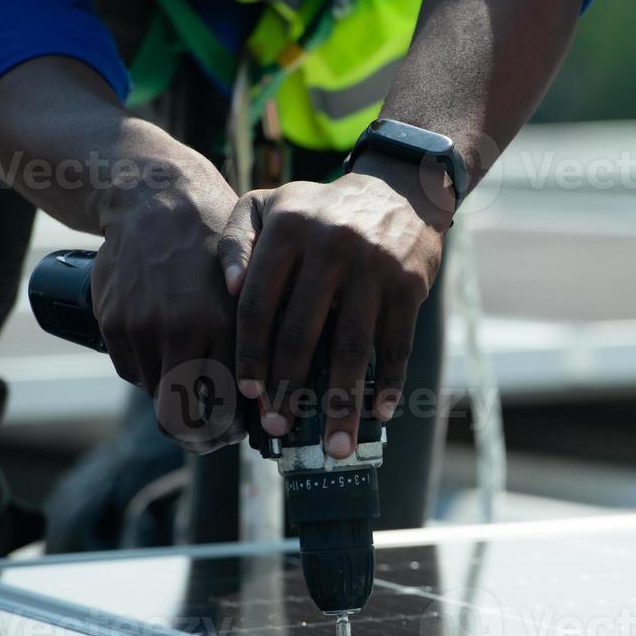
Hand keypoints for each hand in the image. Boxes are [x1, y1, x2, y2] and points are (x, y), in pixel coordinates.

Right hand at [89, 139, 244, 453]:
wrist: (157, 198)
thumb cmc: (217, 243)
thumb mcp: (252, 284)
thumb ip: (259, 336)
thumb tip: (269, 396)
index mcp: (224, 323)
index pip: (224, 407)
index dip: (228, 431)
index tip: (236, 431)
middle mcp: (181, 329)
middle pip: (182, 417)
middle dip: (198, 435)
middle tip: (210, 433)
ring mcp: (141, 328)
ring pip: (156, 395)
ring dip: (173, 396)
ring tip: (192, 380)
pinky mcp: (113, 322)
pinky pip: (131, 371)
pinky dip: (148, 371)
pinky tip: (165, 353)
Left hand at [217, 154, 452, 459]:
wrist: (399, 189)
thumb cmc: (320, 211)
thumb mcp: (270, 206)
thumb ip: (236, 241)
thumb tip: (227, 289)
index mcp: (287, 230)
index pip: (259, 303)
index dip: (250, 352)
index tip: (248, 392)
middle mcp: (330, 247)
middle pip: (302, 333)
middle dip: (288, 388)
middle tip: (278, 426)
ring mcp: (373, 268)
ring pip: (352, 349)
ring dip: (342, 404)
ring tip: (336, 446)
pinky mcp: (409, 284)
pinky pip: (396, 344)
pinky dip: (389, 383)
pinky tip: (379, 414)